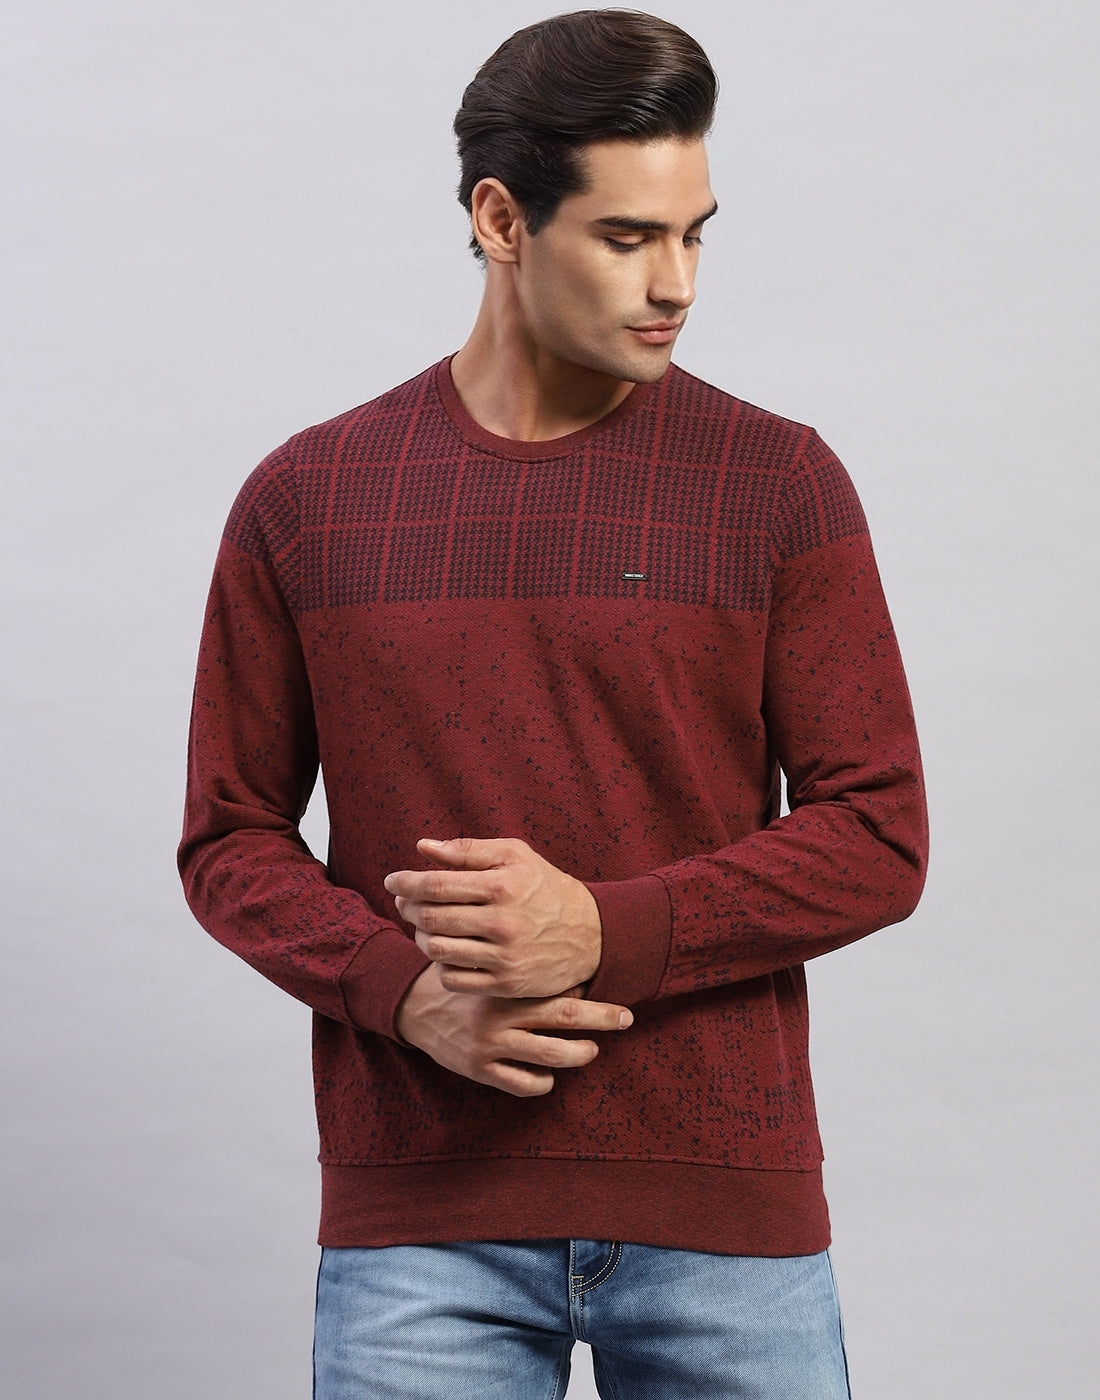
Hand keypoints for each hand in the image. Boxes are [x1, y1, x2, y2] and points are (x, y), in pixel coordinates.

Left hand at [384, 837, 601, 998]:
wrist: (591, 934)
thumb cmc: (545, 887)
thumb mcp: (515, 856)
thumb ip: (468, 850)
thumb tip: (423, 847)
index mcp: (502, 886)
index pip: (436, 885)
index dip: (405, 882)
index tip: (392, 881)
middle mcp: (502, 923)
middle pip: (430, 918)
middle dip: (408, 908)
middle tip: (406, 902)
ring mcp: (504, 957)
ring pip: (436, 950)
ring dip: (421, 937)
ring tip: (425, 926)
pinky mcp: (506, 985)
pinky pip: (453, 979)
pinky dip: (440, 965)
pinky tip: (446, 951)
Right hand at [395, 967, 632, 1096]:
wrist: (414, 1005)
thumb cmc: (465, 981)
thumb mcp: (490, 964)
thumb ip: (524, 965)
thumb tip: (573, 961)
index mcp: (506, 983)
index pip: (557, 985)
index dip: (589, 989)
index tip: (614, 989)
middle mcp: (501, 1013)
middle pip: (564, 1016)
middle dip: (601, 1018)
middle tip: (626, 1018)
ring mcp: (491, 1044)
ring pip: (549, 1055)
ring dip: (578, 1053)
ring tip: (590, 1050)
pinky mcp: (480, 1069)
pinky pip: (523, 1083)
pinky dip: (542, 1081)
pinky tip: (547, 1075)